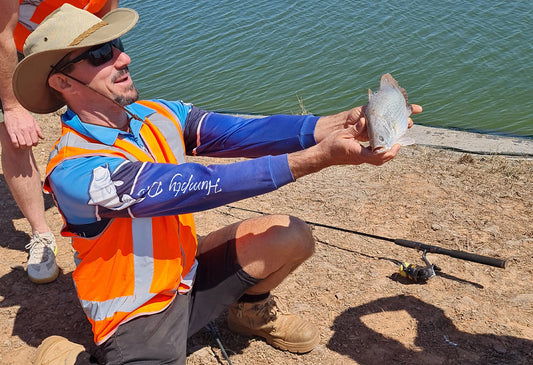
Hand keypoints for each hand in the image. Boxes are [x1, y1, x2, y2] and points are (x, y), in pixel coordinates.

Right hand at [3, 105, 43, 148]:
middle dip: (29, 147)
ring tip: (23, 146)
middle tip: (28, 146)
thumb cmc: (24, 114)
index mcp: (31, 128)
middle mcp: (25, 130)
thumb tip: (42, 137)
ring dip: (23, 147)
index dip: (35, 144)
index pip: (35, 141)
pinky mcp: (11, 131)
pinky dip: (16, 145)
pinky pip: (14, 141)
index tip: (33, 144)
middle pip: (29, 144)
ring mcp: (18, 131)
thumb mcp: (34, 121)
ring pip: (22, 144)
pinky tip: (17, 144)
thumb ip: (38, 130)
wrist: (14, 108)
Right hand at [289, 104, 422, 178]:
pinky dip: (379, 151)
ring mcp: (360, 159)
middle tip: (399, 142)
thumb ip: (355, 128)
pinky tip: (381, 142)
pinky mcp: (358, 158)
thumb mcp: (342, 133)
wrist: (322, 156)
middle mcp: (360, 159)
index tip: (397, 145)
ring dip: (386, 152)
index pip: (377, 157)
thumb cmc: (330, 145)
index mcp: (358, 153)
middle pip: (380, 160)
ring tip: (393, 141)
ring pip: (378, 160)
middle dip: (391, 152)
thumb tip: (364, 120)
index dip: (389, 152)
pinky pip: (372, 157)